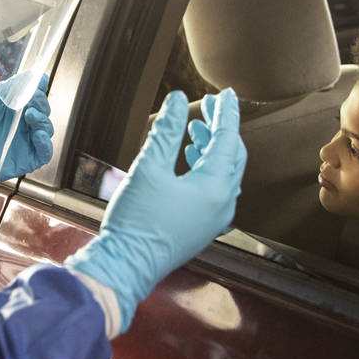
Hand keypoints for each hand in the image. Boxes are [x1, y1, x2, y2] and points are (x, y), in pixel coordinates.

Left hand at [0, 73, 53, 192]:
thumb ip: (5, 89)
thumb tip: (28, 76)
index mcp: (9, 109)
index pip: (32, 97)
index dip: (39, 89)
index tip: (40, 81)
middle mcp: (18, 125)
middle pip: (42, 111)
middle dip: (41, 103)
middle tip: (33, 98)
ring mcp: (21, 143)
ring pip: (45, 130)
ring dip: (43, 121)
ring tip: (31, 115)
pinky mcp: (22, 160)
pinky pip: (43, 153)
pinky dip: (46, 144)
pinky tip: (38, 135)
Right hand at [65, 87, 245, 332]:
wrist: (126, 266)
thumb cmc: (137, 220)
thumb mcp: (150, 167)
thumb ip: (167, 131)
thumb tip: (179, 99)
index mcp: (215, 187)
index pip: (228, 139)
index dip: (226, 113)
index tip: (227, 93)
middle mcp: (223, 204)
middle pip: (231, 156)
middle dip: (221, 129)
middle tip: (210, 107)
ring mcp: (215, 218)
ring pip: (223, 173)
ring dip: (211, 148)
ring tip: (195, 128)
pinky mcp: (203, 227)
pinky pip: (215, 190)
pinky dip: (205, 168)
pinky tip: (187, 159)